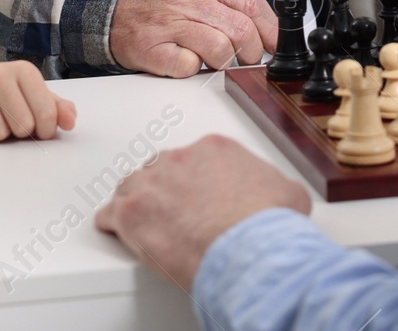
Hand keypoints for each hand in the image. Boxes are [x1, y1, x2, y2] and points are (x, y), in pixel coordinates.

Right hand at [0, 59, 75, 142]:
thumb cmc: (7, 90)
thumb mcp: (35, 93)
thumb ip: (58, 108)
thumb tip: (70, 122)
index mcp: (24, 71)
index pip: (47, 114)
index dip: (46, 130)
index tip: (40, 128)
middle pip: (22, 126)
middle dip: (20, 132)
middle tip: (13, 121)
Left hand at [95, 135, 310, 289]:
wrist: (246, 248)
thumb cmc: (263, 224)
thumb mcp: (287, 191)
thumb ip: (274, 184)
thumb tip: (279, 193)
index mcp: (213, 149)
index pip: (193, 158)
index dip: (195, 181)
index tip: (197, 196)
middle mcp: (179, 159)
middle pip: (160, 169)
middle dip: (165, 190)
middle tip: (176, 213)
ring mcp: (151, 184)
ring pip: (132, 187)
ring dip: (139, 204)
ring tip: (147, 222)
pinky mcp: (131, 214)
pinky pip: (110, 215)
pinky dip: (115, 225)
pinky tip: (122, 232)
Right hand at [110, 0, 277, 76]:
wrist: (110, 1)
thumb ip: (229, 0)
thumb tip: (267, 29)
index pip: (250, 2)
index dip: (270, 29)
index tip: (275, 44)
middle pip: (240, 29)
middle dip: (251, 51)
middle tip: (247, 58)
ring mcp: (168, 24)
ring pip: (220, 49)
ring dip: (225, 61)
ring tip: (217, 59)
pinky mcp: (151, 49)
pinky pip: (188, 67)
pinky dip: (195, 69)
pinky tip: (188, 61)